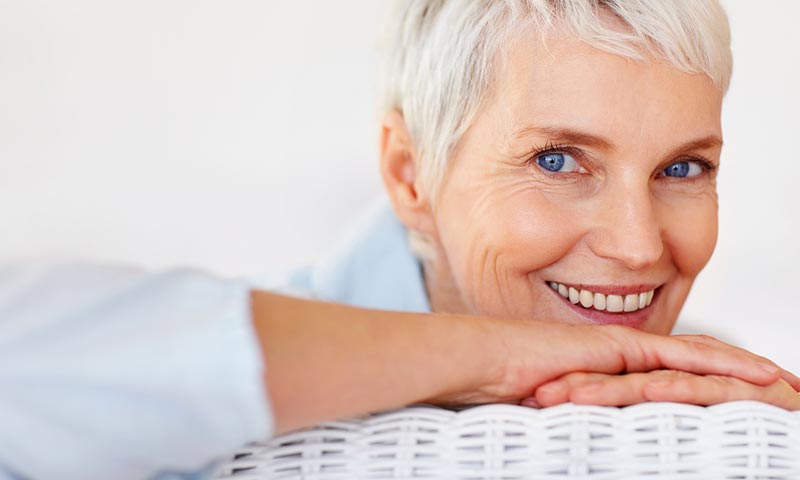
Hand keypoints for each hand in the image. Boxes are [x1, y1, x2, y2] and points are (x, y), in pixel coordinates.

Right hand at [435, 325, 799, 405]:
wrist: (478, 364)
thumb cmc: (500, 394)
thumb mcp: (552, 417)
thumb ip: (579, 424)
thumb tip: (591, 451)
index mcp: (607, 377)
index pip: (669, 381)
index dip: (710, 388)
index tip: (742, 406)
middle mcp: (621, 360)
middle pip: (694, 366)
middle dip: (743, 378)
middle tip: (786, 392)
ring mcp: (622, 350)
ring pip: (700, 359)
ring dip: (749, 371)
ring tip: (788, 385)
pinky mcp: (620, 348)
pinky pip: (683, 356)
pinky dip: (724, 363)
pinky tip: (758, 374)